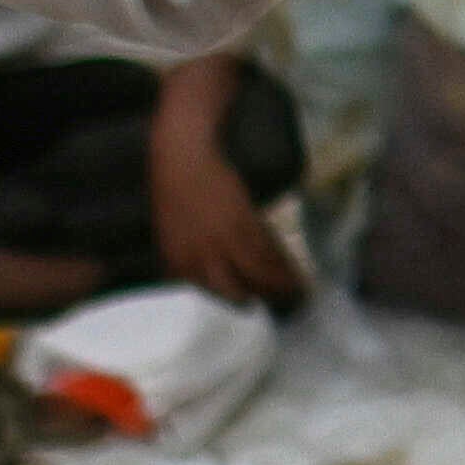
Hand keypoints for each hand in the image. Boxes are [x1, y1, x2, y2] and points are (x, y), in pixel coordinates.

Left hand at [150, 134, 310, 313]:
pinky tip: (290, 268)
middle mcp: (201, 259)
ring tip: (293, 290)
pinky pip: (264, 249)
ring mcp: (223, 241)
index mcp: (180, 264)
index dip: (235, 300)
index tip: (250, 304)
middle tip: (274, 302)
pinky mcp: (243, 222)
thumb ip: (187, 260)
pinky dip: (279, 261)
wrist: (183, 160)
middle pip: (235, 292)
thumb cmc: (173, 193)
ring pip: (255, 272)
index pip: (212, 294)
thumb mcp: (171, 236)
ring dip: (277, 284)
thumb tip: (206, 276)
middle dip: (256, 298)